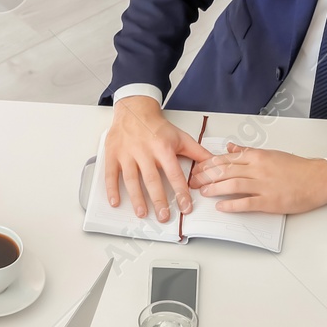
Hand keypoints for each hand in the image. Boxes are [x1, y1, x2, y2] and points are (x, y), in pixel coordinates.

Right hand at [104, 95, 210, 222]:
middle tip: (164, 216)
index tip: (185, 207)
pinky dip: (111, 189)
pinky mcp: (113, 154)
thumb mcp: (180, 137)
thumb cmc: (157, 127)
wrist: (134, 110)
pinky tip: (115, 202)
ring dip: (136, 198)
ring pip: (131, 179)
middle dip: (158, 200)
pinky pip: (110, 173)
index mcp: (163, 147)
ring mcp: (127, 153)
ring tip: (142, 213)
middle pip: (152, 179)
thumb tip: (215, 164)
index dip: (180, 191)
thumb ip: (198, 152)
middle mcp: (144, 151)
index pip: (174, 173)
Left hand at [187, 142, 326, 213]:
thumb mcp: (271, 154)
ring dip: (215, 189)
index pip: (227, 159)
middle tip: (194, 181)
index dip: (209, 164)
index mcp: (258, 157)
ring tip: (203, 192)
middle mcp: (258, 169)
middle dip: (206, 176)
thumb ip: (248, 152)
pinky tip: (221, 207)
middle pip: (226, 171)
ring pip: (232, 185)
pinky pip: (246, 203)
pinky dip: (232, 205)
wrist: (317, 179)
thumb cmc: (297, 168)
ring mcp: (264, 185)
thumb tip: (230, 148)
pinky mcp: (270, 201)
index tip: (198, 168)